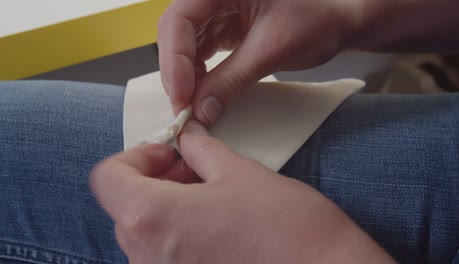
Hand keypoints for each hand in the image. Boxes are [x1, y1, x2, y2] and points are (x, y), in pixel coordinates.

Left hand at [90, 121, 394, 262]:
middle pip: (125, 206)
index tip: (168, 152)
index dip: (135, 156)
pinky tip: (215, 225)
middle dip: (156, 179)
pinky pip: (164, 257)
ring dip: (167, 205)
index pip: (107, 178)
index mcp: (152, 219)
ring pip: (144, 232)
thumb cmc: (287, 227)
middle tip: (195, 167)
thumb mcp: (239, 172)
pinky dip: (178, 233)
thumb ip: (201, 151)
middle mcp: (146, 259)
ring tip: (211, 194)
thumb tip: (186, 139)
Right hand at [157, 0, 362, 122]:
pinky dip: (199, 74)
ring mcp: (218, 9)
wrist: (340, 20)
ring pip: (185, 44)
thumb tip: (201, 110)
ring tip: (193, 105)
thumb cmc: (319, 17)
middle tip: (184, 108)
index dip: (175, 59)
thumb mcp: (272, 49)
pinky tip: (203, 92)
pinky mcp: (225, 26)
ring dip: (186, 76)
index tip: (182, 95)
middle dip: (177, 72)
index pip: (180, 20)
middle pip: (176, 32)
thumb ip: (231, 79)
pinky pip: (201, 51)